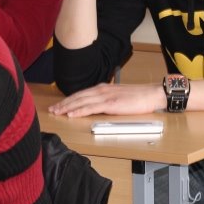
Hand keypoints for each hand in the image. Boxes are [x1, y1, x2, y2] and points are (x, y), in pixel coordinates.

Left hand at [49, 82, 164, 116]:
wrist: (151, 94)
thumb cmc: (138, 98)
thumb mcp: (118, 97)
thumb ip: (107, 100)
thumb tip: (97, 108)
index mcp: (103, 89)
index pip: (81, 94)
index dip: (68, 100)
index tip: (59, 105)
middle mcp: (101, 90)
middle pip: (78, 97)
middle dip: (63, 103)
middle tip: (52, 109)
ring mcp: (105, 96)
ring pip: (81, 101)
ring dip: (67, 107)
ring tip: (57, 112)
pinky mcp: (110, 104)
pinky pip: (91, 108)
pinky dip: (79, 111)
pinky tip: (71, 114)